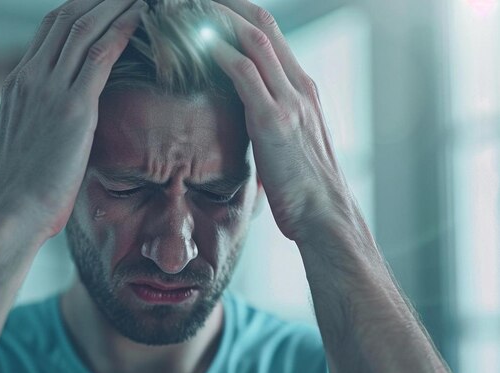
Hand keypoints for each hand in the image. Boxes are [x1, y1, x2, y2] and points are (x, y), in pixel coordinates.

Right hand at [0, 0, 145, 238]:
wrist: (12, 210)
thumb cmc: (21, 185)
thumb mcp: (24, 139)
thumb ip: (38, 116)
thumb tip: (58, 117)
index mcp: (19, 83)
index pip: (49, 29)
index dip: (78, 9)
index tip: (102, 3)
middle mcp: (32, 77)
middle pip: (66, 18)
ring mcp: (51, 89)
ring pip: (84, 29)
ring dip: (114, 6)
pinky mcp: (74, 108)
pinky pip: (100, 57)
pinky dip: (121, 32)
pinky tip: (139, 19)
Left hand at [209, 0, 358, 244]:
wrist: (325, 214)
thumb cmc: (306, 185)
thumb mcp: (291, 142)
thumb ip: (272, 119)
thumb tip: (246, 117)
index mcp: (303, 89)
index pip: (271, 32)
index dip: (238, 13)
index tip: (210, 7)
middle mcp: (300, 85)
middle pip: (262, 23)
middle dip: (225, 4)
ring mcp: (290, 100)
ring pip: (253, 39)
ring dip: (215, 19)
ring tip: (185, 9)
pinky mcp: (274, 121)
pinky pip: (244, 74)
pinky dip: (218, 53)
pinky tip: (195, 44)